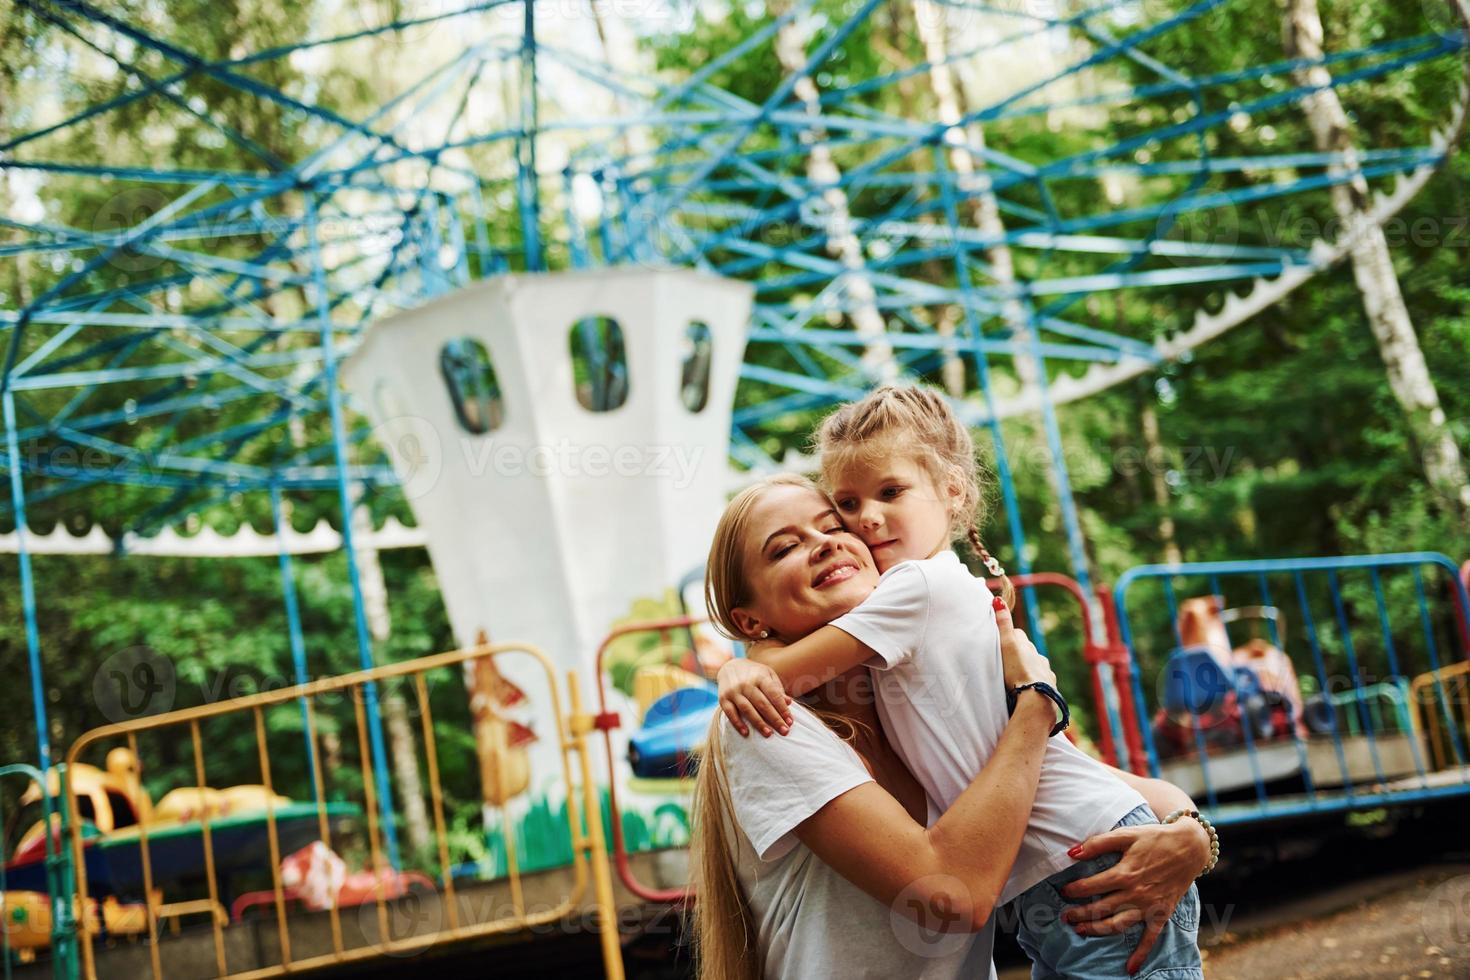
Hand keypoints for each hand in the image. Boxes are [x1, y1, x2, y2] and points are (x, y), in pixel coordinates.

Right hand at [716, 657, 793, 737]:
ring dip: (758, 723)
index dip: (783, 709)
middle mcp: (746, 683)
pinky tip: (746, 733)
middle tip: (784, 731)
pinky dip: (737, 723)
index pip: (774, 694)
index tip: (790, 722)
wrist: (729, 666)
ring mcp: (734, 691)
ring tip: (769, 734)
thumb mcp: (767, 675)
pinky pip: (730, 713)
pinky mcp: (723, 698)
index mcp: (760, 676)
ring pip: (747, 709)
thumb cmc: (754, 673)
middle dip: (775, 719)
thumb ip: (777, 688)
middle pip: (762, 704)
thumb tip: (789, 702)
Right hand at [995, 597, 1053, 689]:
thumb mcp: (1007, 646)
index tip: (1001, 641)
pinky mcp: (1049, 686)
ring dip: (1028, 667)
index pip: (1018, 635)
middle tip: (1006, 659)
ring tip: (1016, 676)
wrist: (1036, 700)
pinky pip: (1042, 681)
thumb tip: (998, 600)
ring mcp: (1045, 671)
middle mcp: (1039, 656)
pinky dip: (1035, 682)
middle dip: (1020, 652)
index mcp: (1027, 646)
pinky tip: (1029, 689)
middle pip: (1028, 649)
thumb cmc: (1017, 672)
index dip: (1009, 637)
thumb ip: (1003, 625)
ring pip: (1036, 665)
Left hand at [1059, 819, 1210, 973]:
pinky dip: (1141, 954)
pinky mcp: (1162, 913)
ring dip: (1097, 930)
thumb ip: (1099, 843)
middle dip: (1080, 914)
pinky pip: (1151, 938)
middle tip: (1065, 916)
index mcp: (1125, 873)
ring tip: (1080, 931)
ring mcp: (1149, 906)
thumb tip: (1072, 853)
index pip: (1092, 886)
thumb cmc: (1155, 838)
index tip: (1063, 891)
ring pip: (1118, 925)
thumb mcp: (1126, 835)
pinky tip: (1130, 968)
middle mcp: (1135, 893)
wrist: (1190, 847)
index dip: (1074, 890)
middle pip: (1101, 908)